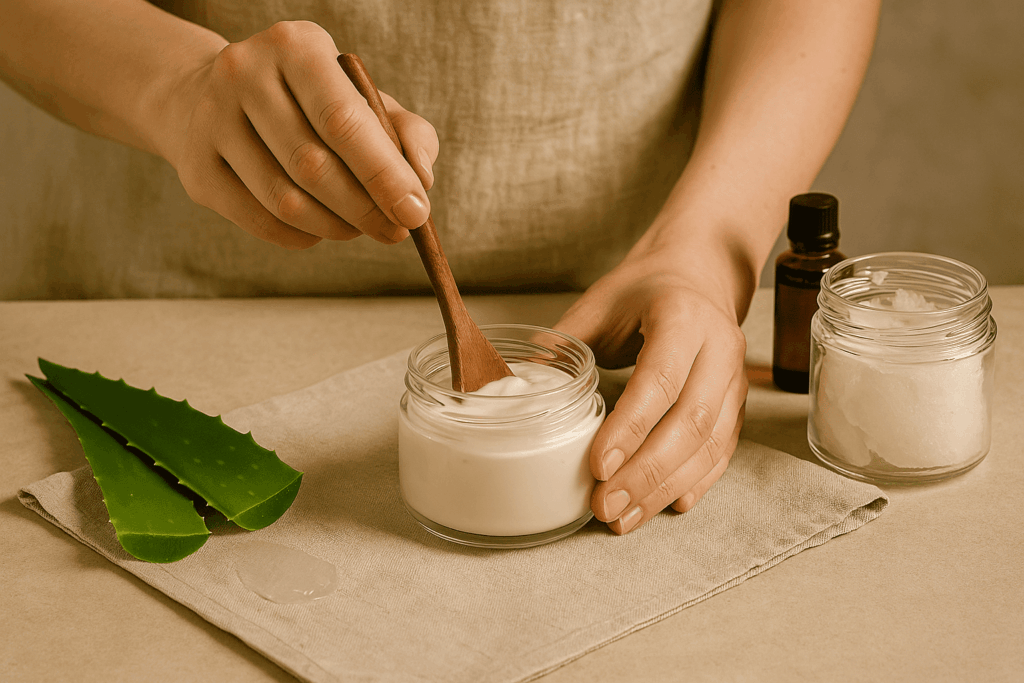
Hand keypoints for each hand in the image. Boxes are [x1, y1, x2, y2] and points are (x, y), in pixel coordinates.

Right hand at [157, 21, 436, 248]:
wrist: (208, 96)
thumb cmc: (305, 101)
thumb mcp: (359, 97)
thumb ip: (404, 131)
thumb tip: (421, 181)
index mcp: (296, 47)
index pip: (344, 119)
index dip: (384, 174)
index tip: (414, 213)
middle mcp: (246, 74)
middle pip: (313, 164)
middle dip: (364, 208)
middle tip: (394, 230)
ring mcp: (211, 120)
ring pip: (284, 200)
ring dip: (335, 226)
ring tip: (357, 227)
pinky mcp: (195, 167)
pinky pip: (258, 220)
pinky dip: (301, 236)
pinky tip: (319, 229)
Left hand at [554, 248, 748, 533]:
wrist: (698, 276)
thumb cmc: (643, 291)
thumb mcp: (599, 303)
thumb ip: (563, 343)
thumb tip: (516, 385)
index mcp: (682, 316)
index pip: (659, 380)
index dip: (629, 428)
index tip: (598, 466)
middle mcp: (719, 347)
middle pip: (691, 421)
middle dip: (646, 473)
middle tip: (605, 506)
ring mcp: (734, 378)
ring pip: (711, 444)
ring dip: (666, 487)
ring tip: (624, 518)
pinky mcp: (738, 403)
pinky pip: (723, 451)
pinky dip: (695, 482)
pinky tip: (666, 505)